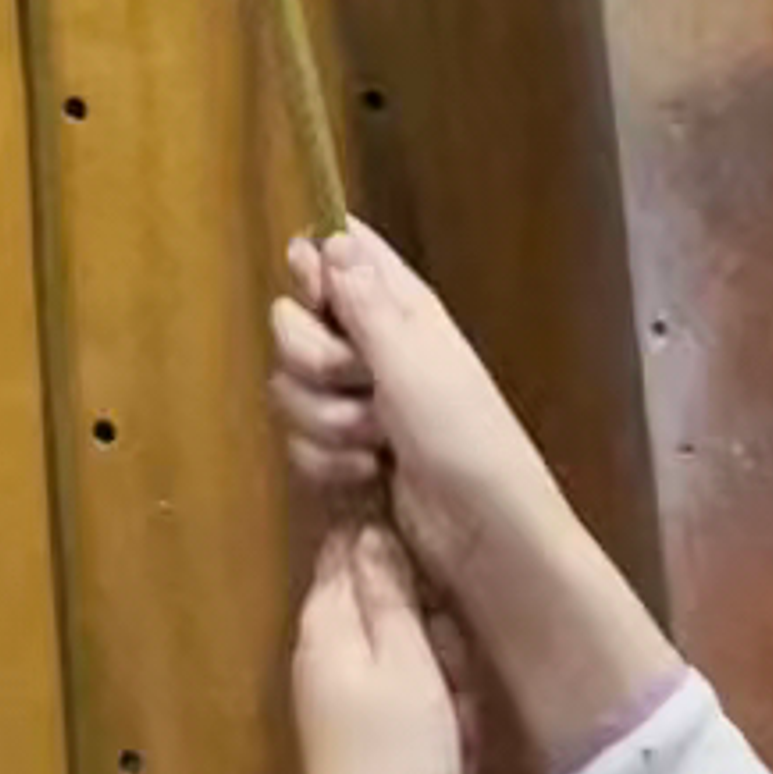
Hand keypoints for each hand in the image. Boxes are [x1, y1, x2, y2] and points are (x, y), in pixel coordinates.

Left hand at [270, 519, 466, 773]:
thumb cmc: (398, 759)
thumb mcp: (406, 664)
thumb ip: (389, 594)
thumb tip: (369, 530)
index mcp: (325, 624)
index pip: (348, 549)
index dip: (397, 548)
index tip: (441, 574)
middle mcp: (324, 654)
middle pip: (385, 607)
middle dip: (433, 632)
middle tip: (456, 671)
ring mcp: (342, 701)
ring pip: (407, 660)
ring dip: (445, 684)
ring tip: (459, 721)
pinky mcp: (366, 741)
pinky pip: (409, 705)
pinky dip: (439, 723)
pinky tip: (457, 752)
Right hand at [271, 221, 677, 773]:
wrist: (482, 538)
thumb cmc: (462, 439)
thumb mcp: (412, 361)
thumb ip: (363, 299)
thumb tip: (330, 235)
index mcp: (401, 308)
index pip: (340, 252)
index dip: (316, 266)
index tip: (318, 297)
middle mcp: (374, 348)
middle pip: (294, 321)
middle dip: (313, 359)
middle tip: (356, 384)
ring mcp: (357, 403)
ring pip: (291, 385)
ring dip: (323, 419)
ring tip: (372, 443)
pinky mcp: (343, 453)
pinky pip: (298, 440)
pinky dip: (323, 460)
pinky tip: (361, 475)